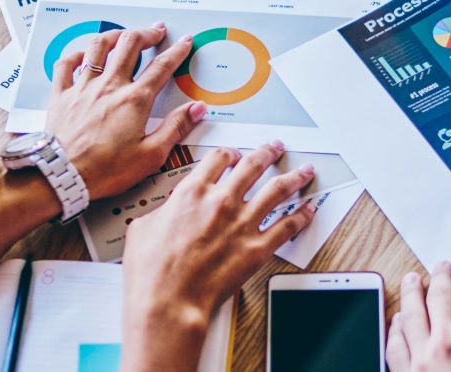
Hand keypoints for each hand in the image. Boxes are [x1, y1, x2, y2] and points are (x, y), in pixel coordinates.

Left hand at [44, 23, 201, 199]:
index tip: (184, 42)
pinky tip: (83, 55)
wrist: (61, 176)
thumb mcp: (150, 156)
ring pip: (98, 46)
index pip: (161, 66)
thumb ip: (175, 128)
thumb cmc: (104, 170)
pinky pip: (66, 64)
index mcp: (134, 101)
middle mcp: (109, 86)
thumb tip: (196, 109)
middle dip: (146, 33)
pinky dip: (76, 54)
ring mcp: (83, 88)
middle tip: (156, 31)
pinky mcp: (61, 95)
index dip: (176, 51)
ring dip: (114, 35)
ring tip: (123, 35)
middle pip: (130, 44)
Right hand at [121, 144, 317, 346]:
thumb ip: (160, 213)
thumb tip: (162, 213)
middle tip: (276, 148)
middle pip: (253, 166)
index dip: (230, 154)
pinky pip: (287, 227)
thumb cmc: (152, 272)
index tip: (235, 154)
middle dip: (268, 153)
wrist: (168, 302)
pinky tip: (308, 210)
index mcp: (192, 192)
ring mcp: (242, 224)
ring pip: (277, 190)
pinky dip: (301, 216)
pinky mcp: (257, 249)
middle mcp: (221, 202)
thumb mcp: (142, 228)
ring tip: (304, 171)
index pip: (218, 160)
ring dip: (293, 177)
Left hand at [387, 263, 450, 371]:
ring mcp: (423, 359)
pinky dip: (395, 328)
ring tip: (413, 279)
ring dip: (412, 292)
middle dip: (442, 277)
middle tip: (441, 267)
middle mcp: (449, 340)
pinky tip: (397, 320)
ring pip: (411, 313)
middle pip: (440, 294)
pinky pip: (394, 345)